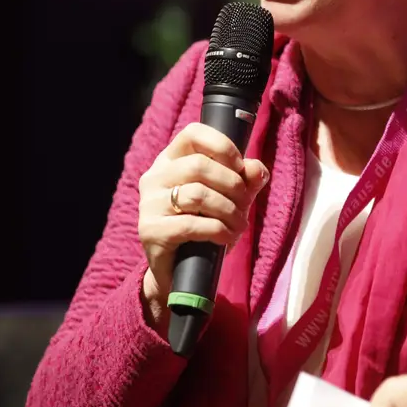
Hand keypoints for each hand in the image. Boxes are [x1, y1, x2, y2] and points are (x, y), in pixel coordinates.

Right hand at [138, 122, 268, 322]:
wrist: (179, 273)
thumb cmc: (204, 227)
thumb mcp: (230, 199)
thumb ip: (245, 181)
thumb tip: (257, 168)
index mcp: (171, 160)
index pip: (192, 133)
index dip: (222, 146)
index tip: (240, 166)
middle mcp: (155, 177)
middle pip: (199, 165)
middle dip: (232, 185)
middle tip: (244, 205)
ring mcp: (148, 204)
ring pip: (197, 194)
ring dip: (228, 211)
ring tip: (239, 225)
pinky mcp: (150, 231)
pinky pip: (191, 224)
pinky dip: (218, 230)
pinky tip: (227, 237)